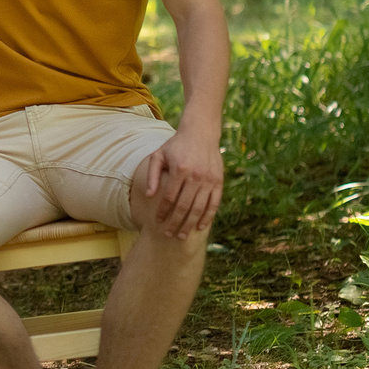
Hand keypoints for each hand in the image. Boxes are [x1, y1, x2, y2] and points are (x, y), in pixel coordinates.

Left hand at [138, 123, 223, 239]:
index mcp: (180, 169)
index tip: (157, 222)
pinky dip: (207, 217)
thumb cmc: (176, 145)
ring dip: (190, 224)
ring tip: (182, 236)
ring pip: (199, 208)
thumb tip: (149, 196)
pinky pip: (214, 204)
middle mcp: (196, 176)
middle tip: (169, 235)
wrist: (201, 133)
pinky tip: (200, 227)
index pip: (169, 197)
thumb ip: (152, 175)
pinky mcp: (219, 182)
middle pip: (184, 206)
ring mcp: (209, 180)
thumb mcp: (159, 155)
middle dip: (175, 223)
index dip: (163, 212)